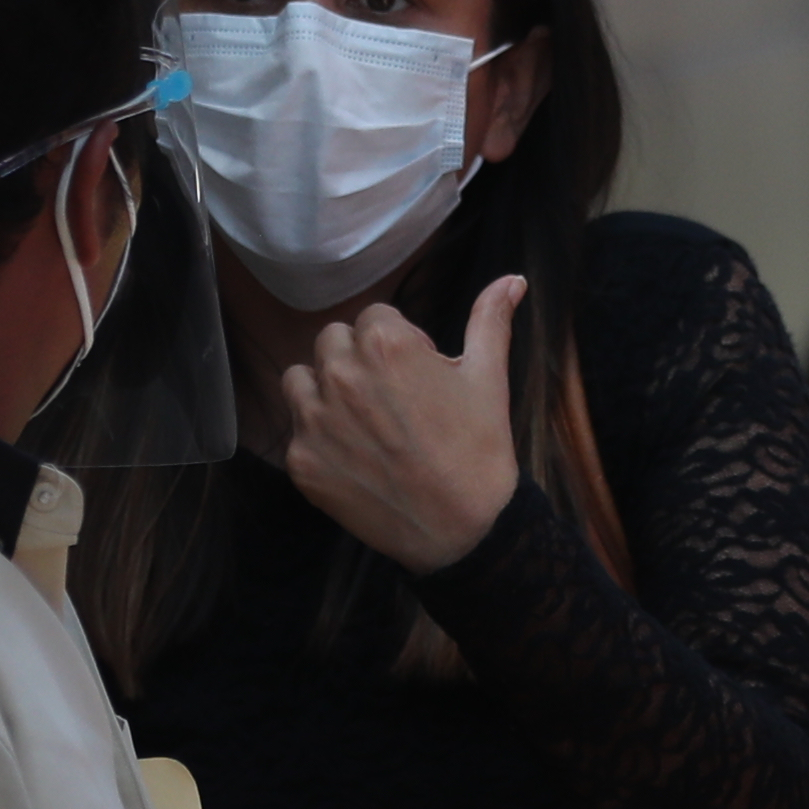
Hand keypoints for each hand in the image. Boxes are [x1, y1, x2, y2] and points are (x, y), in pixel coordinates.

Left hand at [279, 275, 525, 571]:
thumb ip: (490, 321)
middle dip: (357, 360)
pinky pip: (296, 431)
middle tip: (389, 399)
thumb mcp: (488, 378)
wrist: (462, 530)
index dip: (397, 343)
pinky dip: (318, 441)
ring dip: (323, 392)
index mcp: (385, 344)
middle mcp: (341, 374)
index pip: (373, 318)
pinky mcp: (301, 462)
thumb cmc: (479, 450)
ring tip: (361, 422)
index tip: (415, 375)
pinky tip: (354, 459)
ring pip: (301, 380)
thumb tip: (511, 279)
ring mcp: (315, 421)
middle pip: (333, 341)